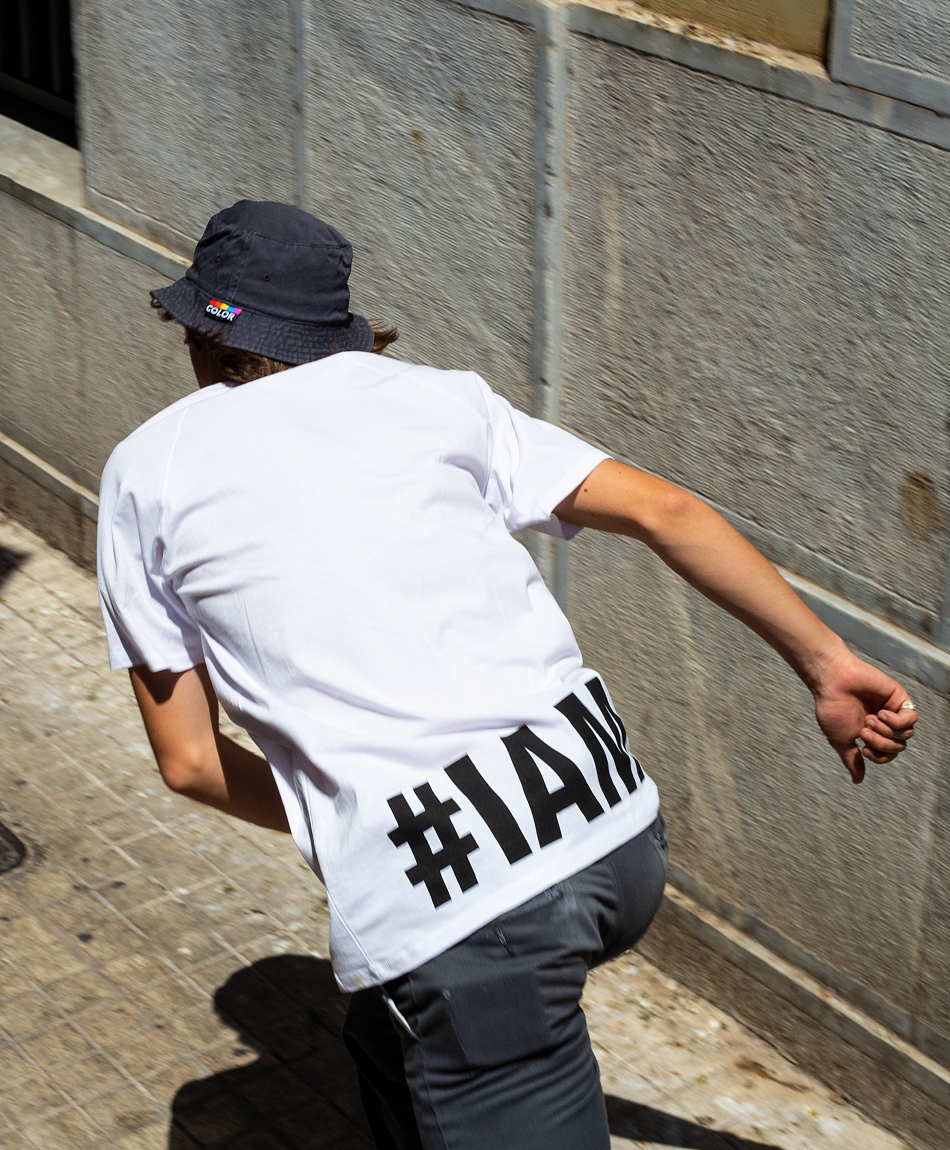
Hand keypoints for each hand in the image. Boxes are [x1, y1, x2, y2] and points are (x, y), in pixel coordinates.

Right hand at [812, 651, 916, 783]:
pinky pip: (911, 718)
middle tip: (863, 731)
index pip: (888, 754)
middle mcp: (884, 723)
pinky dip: (897, 721)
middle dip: (881, 743)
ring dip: (887, 732)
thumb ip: (852, 760)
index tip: (863, 748)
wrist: (833, 682)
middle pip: (898, 747)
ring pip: (906, 735)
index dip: (880, 756)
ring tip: (870, 720)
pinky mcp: (899, 698)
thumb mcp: (841, 740)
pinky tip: (881, 713)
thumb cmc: (833, 709)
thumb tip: (858, 781)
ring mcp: (893, 710)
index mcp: (871, 733)